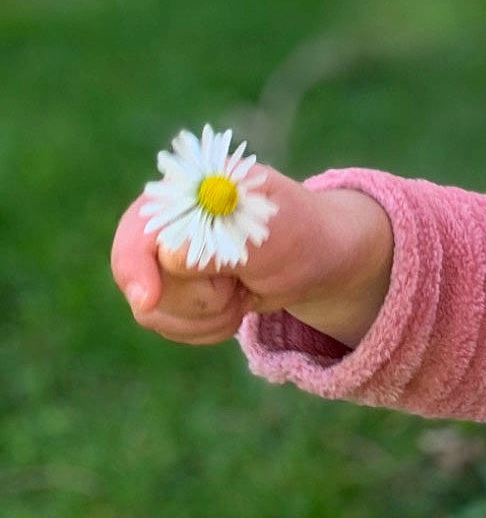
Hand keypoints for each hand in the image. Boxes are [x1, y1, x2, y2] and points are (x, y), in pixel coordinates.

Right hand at [110, 167, 393, 348]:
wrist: (317, 259)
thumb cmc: (298, 236)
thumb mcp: (271, 236)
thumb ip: (219, 244)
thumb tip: (171, 256)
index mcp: (186, 190)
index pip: (137, 232)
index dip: (136, 268)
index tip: (149, 300)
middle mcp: (164, 221)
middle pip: (142, 279)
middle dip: (198, 296)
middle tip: (238, 286)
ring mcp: (163, 257)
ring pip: (153, 311)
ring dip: (207, 315)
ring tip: (242, 291)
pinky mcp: (170, 290)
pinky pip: (170, 325)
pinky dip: (208, 327)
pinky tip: (236, 304)